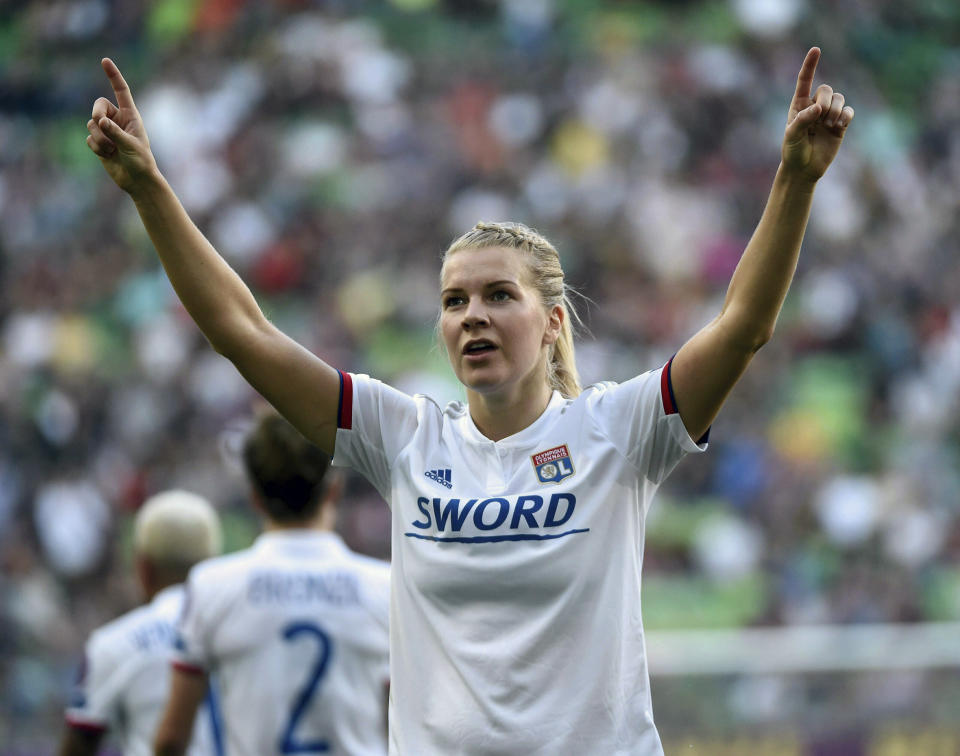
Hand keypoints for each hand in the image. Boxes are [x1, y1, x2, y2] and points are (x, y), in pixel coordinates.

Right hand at [86, 58, 157, 193]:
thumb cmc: (141, 162)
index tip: (105, 61)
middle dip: (96, 114)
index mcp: (131, 115)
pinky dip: (96, 147)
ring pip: (91, 124)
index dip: (113, 76)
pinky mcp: (99, 142)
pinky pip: (89, 138)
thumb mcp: (131, 146)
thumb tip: (99, 121)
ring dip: (99, 138)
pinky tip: (107, 155)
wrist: (137, 181)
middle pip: (98, 106)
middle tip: (101, 124)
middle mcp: (117, 120)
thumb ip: (115, 132)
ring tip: (111, 150)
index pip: (121, 91)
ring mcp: (107, 131)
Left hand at [781, 47, 853, 182]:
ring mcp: (828, 115)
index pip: (805, 80)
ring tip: (828, 126)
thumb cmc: (793, 151)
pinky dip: (845, 117)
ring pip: (840, 99)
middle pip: (826, 89)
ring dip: (836, 111)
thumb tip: (818, 108)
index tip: (816, 50)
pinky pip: (849, 111)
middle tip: (820, 118)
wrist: (804, 169)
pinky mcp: (840, 125)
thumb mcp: (792, 136)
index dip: (810, 65)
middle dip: (825, 100)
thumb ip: (802, 120)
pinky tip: (838, 127)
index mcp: (799, 105)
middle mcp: (815, 106)